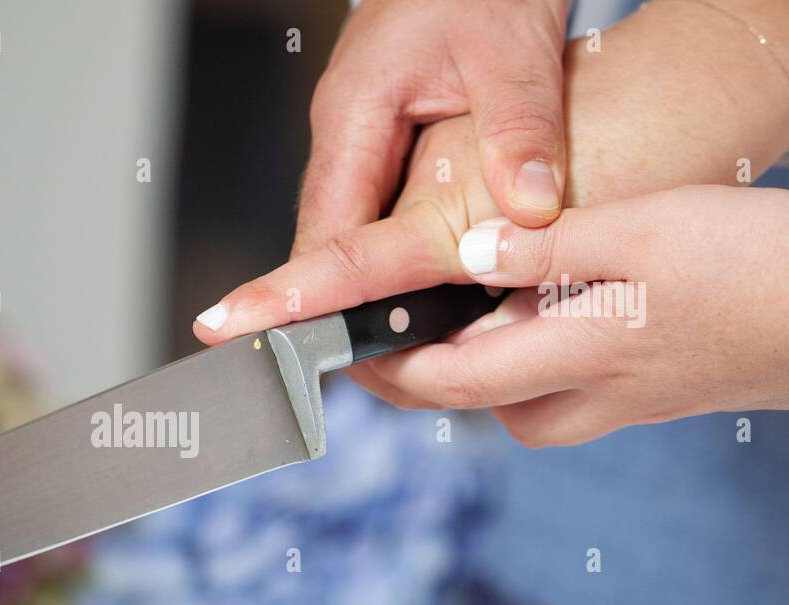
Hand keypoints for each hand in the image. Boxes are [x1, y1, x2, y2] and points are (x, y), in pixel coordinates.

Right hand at [193, 1, 788, 403]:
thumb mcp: (513, 47)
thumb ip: (520, 131)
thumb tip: (526, 209)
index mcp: (356, 113)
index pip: (322, 230)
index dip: (298, 295)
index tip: (262, 341)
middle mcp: (345, 132)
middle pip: (326, 242)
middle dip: (337, 309)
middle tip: (366, 374)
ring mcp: (360, 137)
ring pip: (351, 231)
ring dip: (367, 288)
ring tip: (394, 351)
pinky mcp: (384, 139)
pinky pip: (377, 211)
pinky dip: (395, 256)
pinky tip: (427, 289)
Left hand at [367, 185, 788, 444]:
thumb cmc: (753, 270)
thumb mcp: (643, 233)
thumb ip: (545, 250)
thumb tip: (463, 259)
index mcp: (573, 360)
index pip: (446, 382)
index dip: (382, 372)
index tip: (338, 356)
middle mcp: (587, 398)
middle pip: (474, 404)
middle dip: (415, 379)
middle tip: (376, 343)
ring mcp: (619, 404)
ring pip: (518, 403)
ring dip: (471, 375)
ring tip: (441, 329)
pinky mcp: (646, 394)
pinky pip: (558, 390)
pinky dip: (522, 365)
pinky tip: (528, 325)